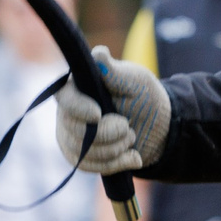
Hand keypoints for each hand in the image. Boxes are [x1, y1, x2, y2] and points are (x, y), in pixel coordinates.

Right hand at [55, 47, 168, 173]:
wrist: (156, 127)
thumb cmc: (144, 96)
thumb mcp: (135, 81)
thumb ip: (115, 72)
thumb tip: (99, 53)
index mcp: (78, 87)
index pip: (63, 97)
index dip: (78, 108)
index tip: (98, 114)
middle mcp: (68, 111)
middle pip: (75, 130)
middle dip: (108, 134)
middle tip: (127, 126)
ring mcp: (71, 135)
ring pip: (83, 153)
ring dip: (115, 148)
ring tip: (130, 136)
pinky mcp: (80, 156)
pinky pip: (89, 167)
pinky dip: (116, 164)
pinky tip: (132, 157)